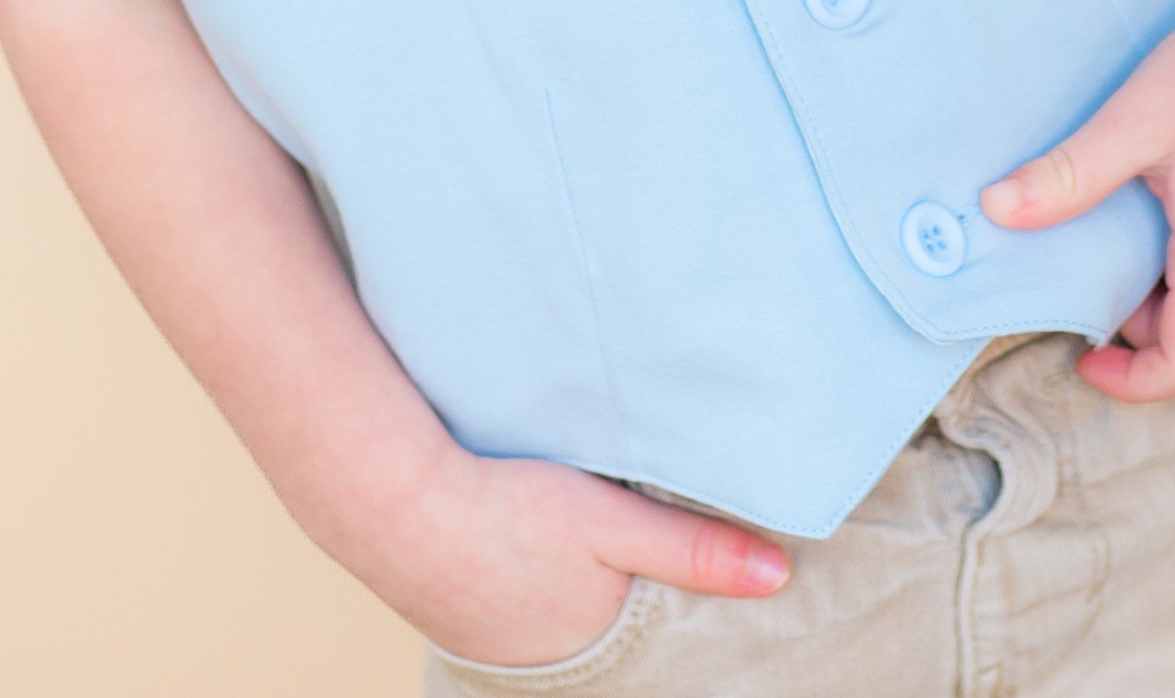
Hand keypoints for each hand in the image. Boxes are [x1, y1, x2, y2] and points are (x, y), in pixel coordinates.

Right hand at [370, 446, 788, 670]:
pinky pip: (524, 622)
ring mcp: (502, 652)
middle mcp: (552, 670)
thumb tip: (779, 577)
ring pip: (569, 636)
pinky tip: (538, 564)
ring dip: (589, 609)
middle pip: (616, 651)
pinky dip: (542, 600)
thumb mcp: (612, 522)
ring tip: (598, 573)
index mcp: (598, 652)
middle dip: (640, 627)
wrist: (394, 505)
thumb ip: (693, 550)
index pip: (660, 662)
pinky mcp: (465, 623)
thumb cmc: (509, 510)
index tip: (722, 635)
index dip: (685, 643)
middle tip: (649, 585)